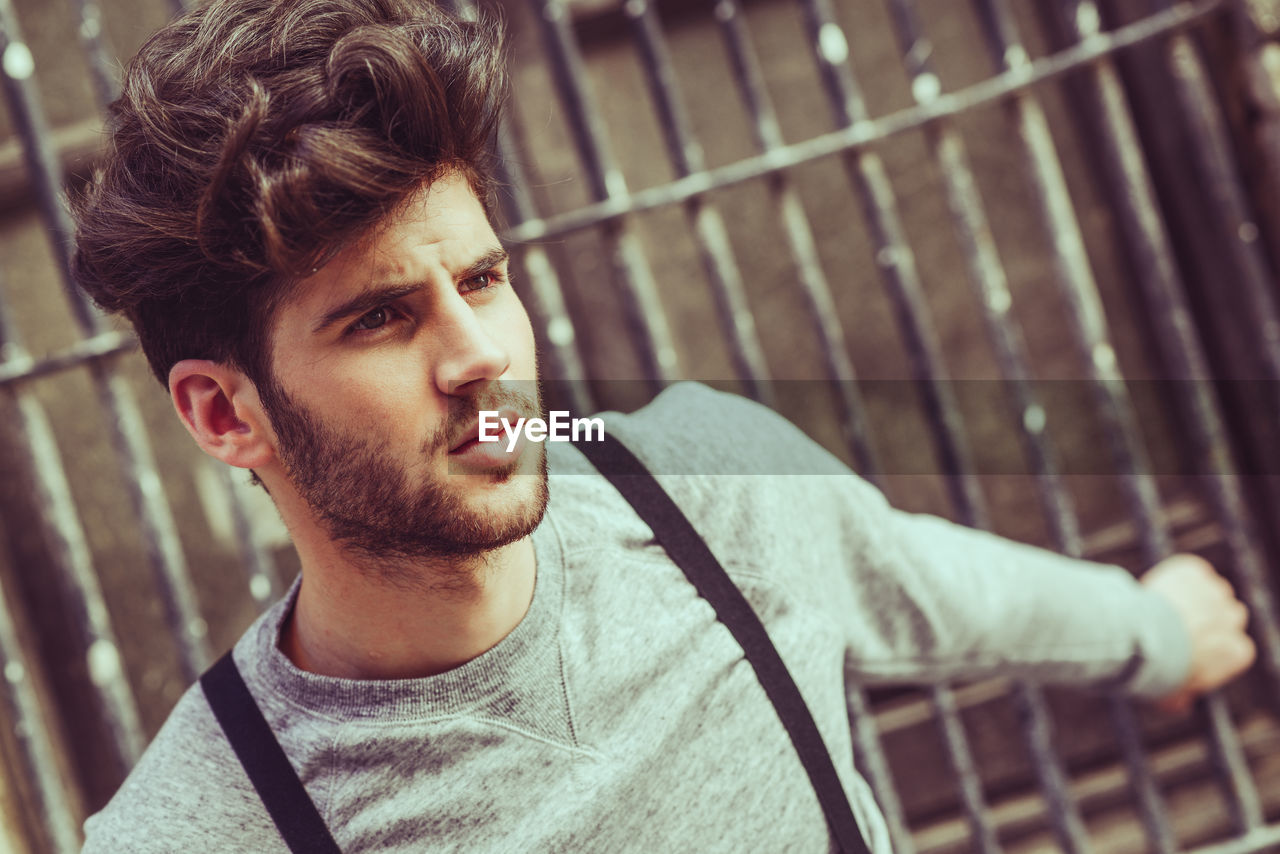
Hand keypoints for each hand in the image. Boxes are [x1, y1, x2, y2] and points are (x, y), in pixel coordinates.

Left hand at [1140, 554, 1254, 712]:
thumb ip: (1182, 698)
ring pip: (1209, 590)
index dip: (1212, 645)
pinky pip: (1189, 570)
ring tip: (1164, 607)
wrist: (1142, 638)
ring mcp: (1214, 592)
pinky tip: (1159, 588)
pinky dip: (1176, 576)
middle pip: (1227, 615)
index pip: (1235, 645)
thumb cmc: (1158, 671)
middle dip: (1206, 619)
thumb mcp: (1172, 697)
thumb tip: (1180, 705)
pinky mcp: (1193, 572)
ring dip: (1192, 595)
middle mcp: (1233, 619)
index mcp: (1238, 652)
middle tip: (1176, 625)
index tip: (1192, 646)